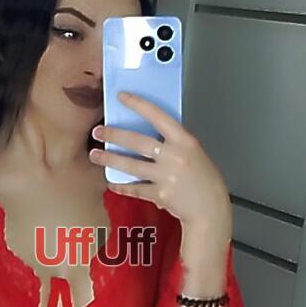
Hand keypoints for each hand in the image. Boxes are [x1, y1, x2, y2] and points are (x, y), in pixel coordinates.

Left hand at [89, 92, 232, 236]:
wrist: (210, 209)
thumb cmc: (204, 180)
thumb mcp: (194, 152)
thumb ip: (174, 142)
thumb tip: (150, 131)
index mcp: (186, 141)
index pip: (158, 116)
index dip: (138, 104)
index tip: (122, 97)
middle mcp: (175, 157)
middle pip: (138, 141)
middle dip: (114, 135)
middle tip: (98, 131)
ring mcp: (167, 176)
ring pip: (131, 165)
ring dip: (110, 159)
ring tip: (95, 155)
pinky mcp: (160, 194)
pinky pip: (135, 188)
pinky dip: (122, 186)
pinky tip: (112, 183)